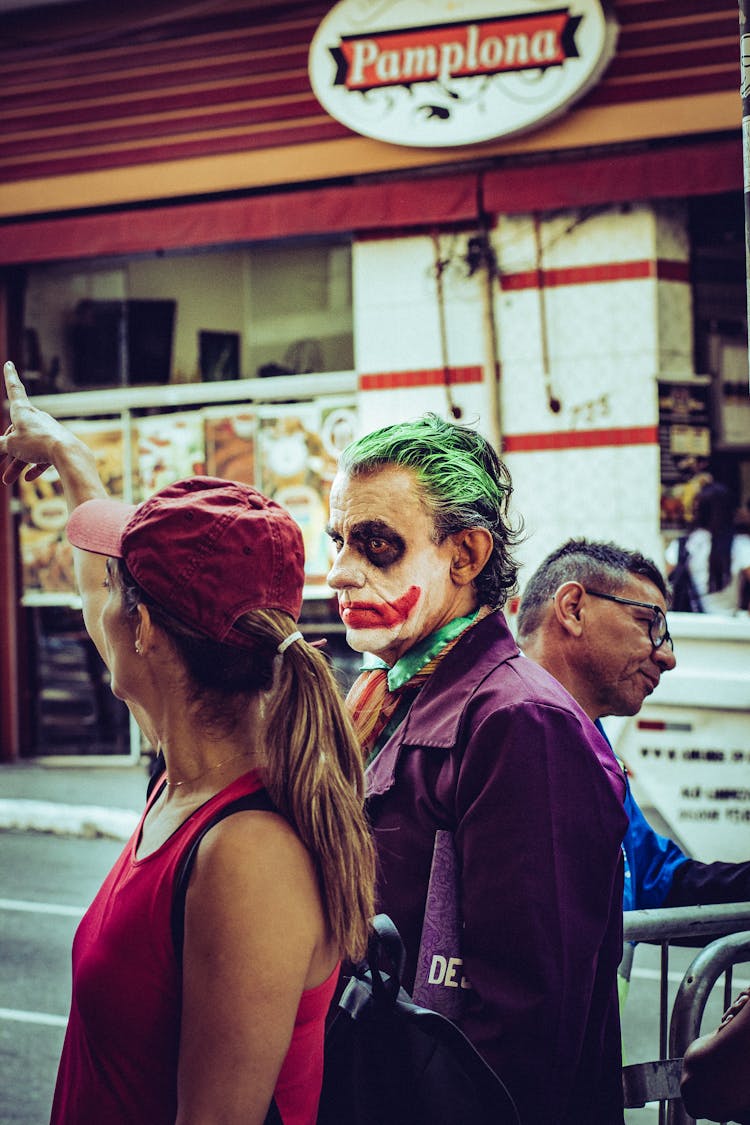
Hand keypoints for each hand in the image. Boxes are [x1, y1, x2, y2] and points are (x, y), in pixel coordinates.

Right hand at [0, 361, 62, 484]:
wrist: (68, 454)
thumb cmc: (36, 445)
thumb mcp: (11, 446)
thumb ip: (0, 446)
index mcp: (23, 411)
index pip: (14, 389)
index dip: (10, 376)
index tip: (9, 363)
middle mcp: (36, 418)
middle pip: (16, 433)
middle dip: (7, 452)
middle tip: (1, 468)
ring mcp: (48, 431)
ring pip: (27, 447)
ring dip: (16, 464)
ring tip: (8, 481)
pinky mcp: (58, 444)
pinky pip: (42, 455)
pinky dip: (35, 467)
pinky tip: (29, 478)